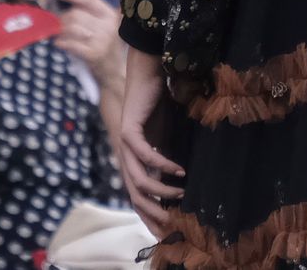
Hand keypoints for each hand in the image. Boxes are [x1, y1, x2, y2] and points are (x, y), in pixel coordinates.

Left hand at [52, 0, 123, 82]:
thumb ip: (87, 14)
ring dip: (61, 32)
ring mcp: (102, 40)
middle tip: (59, 27)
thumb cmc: (103, 47)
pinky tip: (59, 44)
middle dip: (63, 19)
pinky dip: (62, 43)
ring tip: (61, 37)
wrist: (114, 73)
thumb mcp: (102, 27)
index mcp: (109, 15)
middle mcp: (108, 25)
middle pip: (76, 13)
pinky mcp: (94, 54)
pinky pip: (71, 43)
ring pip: (72, 27)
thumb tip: (61, 4)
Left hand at [116, 48, 184, 231]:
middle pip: (134, 195)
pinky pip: (146, 155)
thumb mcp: (165, 140)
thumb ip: (166, 162)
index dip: (149, 215)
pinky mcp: (129, 130)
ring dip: (160, 190)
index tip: (166, 231)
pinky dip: (163, 165)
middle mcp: (125, 156)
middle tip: (174, 223)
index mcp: (133, 161)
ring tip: (181, 194)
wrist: (149, 75)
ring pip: (138, 179)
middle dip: (153, 212)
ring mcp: (124, 144)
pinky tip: (180, 170)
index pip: (137, 196)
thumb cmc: (158, 106)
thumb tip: (178, 185)